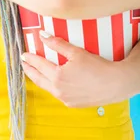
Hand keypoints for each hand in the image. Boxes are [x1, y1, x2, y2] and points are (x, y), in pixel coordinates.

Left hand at [20, 31, 137, 107]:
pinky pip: (58, 94)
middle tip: (24, 63)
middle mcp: (58, 90)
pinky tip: (53, 82)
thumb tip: (42, 36)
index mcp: (57, 77)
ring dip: (40, 79)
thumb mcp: (77, 52)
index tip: (24, 54)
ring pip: (47, 88)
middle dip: (30, 70)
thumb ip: (58, 44)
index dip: (30, 59)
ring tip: (35, 71)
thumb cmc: (97, 66)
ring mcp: (65, 99)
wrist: (115, 84)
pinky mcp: (73, 104)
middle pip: (38, 79)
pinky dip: (51, 86)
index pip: (39, 65)